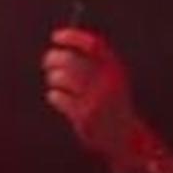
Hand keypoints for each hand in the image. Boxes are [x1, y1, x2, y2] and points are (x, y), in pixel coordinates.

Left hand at [42, 28, 137, 162]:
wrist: (124, 135)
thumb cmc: (111, 100)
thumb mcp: (112, 76)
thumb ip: (95, 59)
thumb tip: (66, 41)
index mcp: (114, 68)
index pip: (93, 44)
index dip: (72, 37)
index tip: (56, 37)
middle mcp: (107, 82)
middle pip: (70, 60)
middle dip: (53, 58)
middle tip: (48, 61)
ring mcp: (96, 99)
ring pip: (61, 78)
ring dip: (53, 78)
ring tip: (55, 81)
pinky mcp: (84, 116)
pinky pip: (58, 97)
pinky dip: (53, 95)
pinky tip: (57, 98)